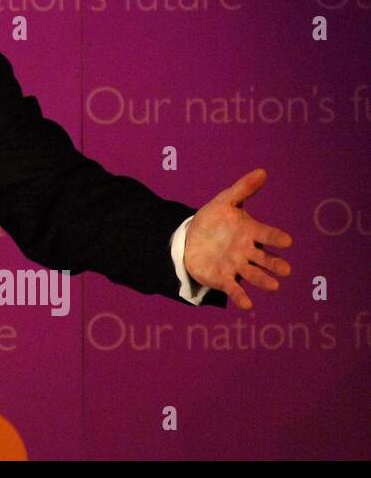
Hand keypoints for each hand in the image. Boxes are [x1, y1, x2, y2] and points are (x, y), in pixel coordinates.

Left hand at [184, 168, 293, 309]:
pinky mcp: (223, 278)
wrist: (190, 237)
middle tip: (285, 270)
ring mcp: (236, 266)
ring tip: (274, 285)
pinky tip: (247, 305)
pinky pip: (234, 289)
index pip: (266, 234)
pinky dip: (241, 297)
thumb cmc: (214, 220)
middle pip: (264, 259)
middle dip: (275, 264)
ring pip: (253, 275)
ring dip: (263, 280)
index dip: (275, 238)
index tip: (287, 241)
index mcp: (250, 232)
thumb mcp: (225, 202)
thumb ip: (243, 189)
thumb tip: (262, 172)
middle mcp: (247, 251)